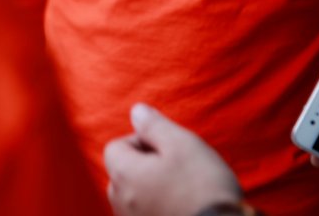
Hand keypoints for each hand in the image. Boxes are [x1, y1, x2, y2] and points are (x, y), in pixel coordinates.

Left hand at [104, 103, 241, 215]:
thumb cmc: (202, 188)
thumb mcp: (181, 144)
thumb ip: (154, 125)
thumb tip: (136, 112)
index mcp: (123, 175)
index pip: (115, 147)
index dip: (141, 140)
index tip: (168, 147)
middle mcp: (120, 202)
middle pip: (123, 172)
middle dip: (146, 165)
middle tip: (178, 168)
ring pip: (134, 196)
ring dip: (152, 188)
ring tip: (183, 190)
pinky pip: (145, 213)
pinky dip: (158, 207)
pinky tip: (182, 207)